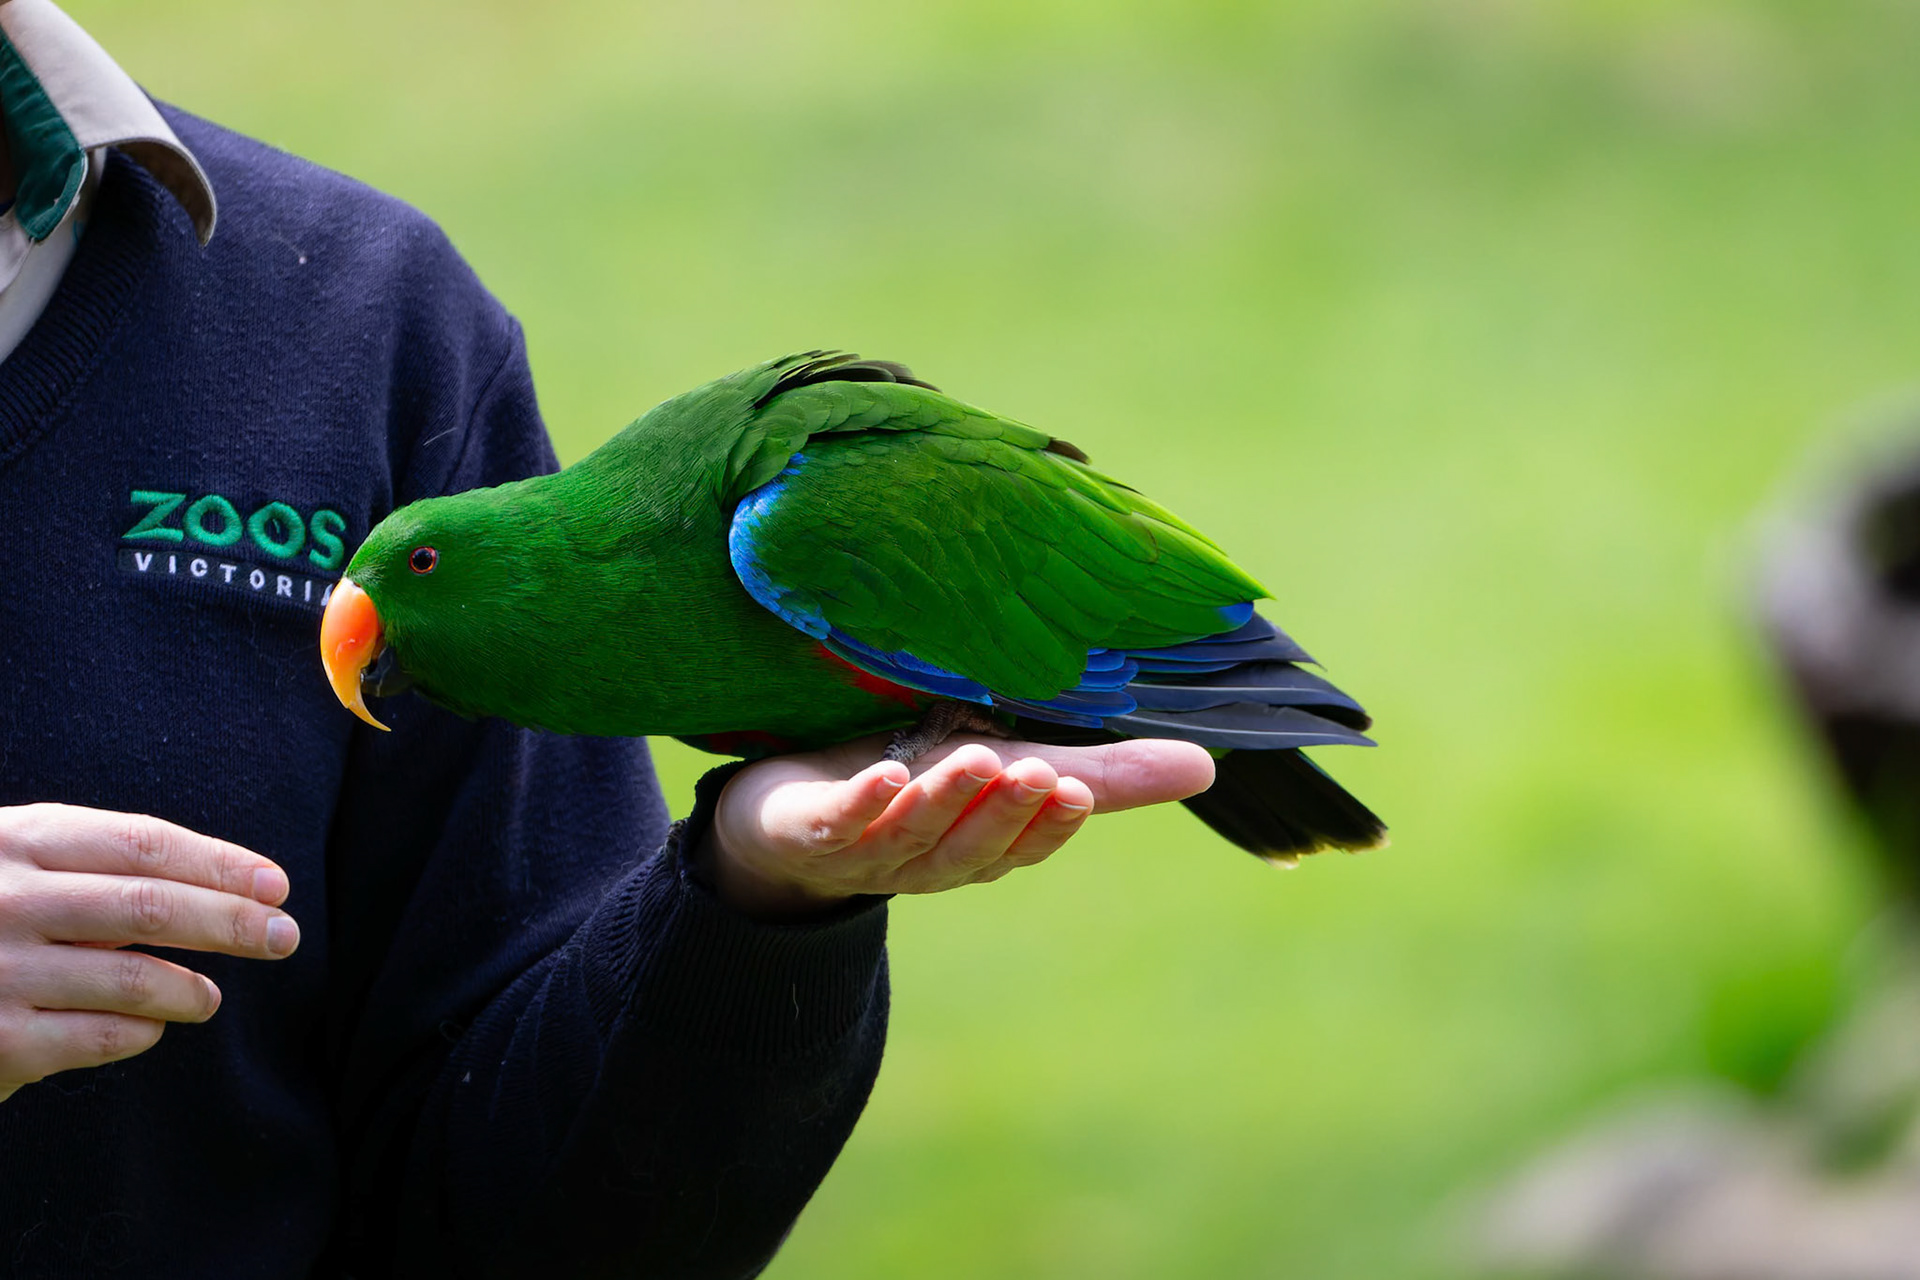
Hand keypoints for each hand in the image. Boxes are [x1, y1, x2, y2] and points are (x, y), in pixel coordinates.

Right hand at [0, 804, 300, 1102]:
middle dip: (232, 922)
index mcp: (13, 840)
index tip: (275, 884)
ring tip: (209, 996)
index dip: (220, 864)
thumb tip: (229, 889)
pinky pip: (101, 1036)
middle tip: (284, 937)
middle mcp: (2, 899)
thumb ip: (92, 868)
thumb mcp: (14, 866)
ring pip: (133, 978)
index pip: (142, 844)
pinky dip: (142, 1031)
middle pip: (149, 906)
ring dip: (190, 988)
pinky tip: (150, 1027)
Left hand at [708, 735, 1215, 919]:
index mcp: (980, 849)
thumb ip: (1100, 775)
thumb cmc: (918, 786)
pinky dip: (861, 803)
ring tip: (975, 761)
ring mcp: (867, 851)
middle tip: (1033, 774)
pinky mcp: (808, 831)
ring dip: (943, 800)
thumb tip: (1206, 768)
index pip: (1024, 845)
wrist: (792, 820)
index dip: (1048, 824)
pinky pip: (835, 823)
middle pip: (971, 846)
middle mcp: (928, 861)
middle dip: (1003, 813)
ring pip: (911, 833)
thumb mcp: (1009, 774)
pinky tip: (884, 776)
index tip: (1075, 791)